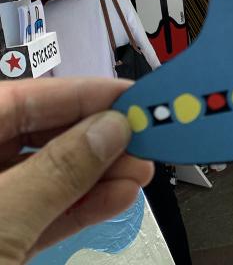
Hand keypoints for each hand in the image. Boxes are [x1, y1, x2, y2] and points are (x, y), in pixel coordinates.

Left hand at [0, 77, 153, 262]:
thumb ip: (57, 172)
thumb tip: (108, 129)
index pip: (18, 101)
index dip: (78, 94)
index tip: (126, 96)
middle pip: (35, 136)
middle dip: (94, 137)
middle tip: (140, 135)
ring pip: (44, 177)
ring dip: (97, 173)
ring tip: (139, 169)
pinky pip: (43, 213)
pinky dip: (82, 206)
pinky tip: (118, 196)